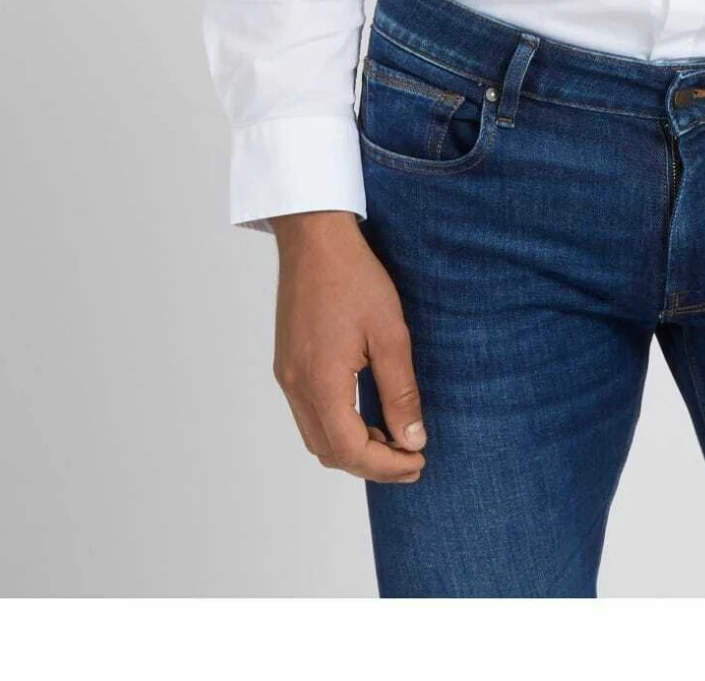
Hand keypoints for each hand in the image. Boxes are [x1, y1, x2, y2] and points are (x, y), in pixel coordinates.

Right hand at [270, 211, 427, 482]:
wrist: (315, 238)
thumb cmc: (354, 278)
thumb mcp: (389, 333)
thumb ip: (400, 391)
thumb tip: (413, 439)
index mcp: (320, 382)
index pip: (350, 450)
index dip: (386, 466)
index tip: (418, 463)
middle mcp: (296, 386)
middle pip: (329, 452)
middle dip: (371, 464)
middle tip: (410, 458)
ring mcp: (287, 375)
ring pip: (316, 437)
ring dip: (352, 448)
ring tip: (391, 439)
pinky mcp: (286, 363)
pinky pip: (308, 414)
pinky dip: (337, 427)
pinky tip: (365, 414)